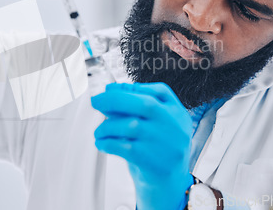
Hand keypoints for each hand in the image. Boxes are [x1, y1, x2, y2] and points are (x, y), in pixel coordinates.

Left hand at [92, 83, 193, 209]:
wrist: (170, 186)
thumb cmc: (157, 150)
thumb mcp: (155, 125)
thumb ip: (137, 107)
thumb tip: (109, 90)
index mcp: (177, 113)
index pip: (160, 91)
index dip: (132, 87)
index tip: (110, 89)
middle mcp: (174, 126)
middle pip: (144, 103)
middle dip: (115, 99)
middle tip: (95, 101)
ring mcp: (164, 143)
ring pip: (131, 126)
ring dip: (107, 126)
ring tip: (99, 132)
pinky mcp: (152, 161)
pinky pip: (124, 147)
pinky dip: (107, 143)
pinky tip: (102, 143)